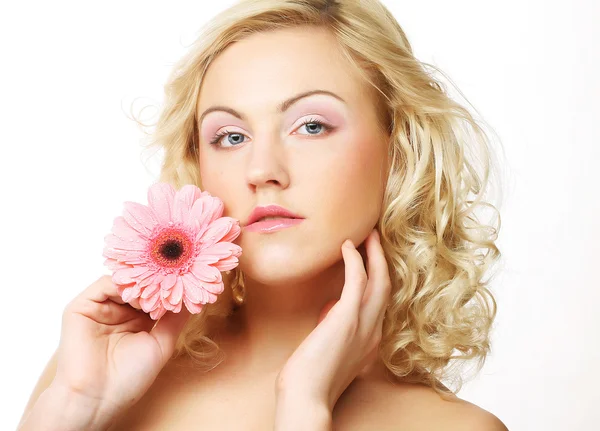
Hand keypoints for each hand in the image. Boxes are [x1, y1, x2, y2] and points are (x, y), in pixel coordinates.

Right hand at [51, 275, 191, 423]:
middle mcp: (118, 311)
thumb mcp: (161, 344)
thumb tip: (191, 296)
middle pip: (139, 285)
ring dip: (142, 283)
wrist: (96, 397)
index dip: (169, 288)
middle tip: (175, 275)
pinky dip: (123, 284)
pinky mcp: (81, 307)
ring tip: (158, 289)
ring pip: (124, 282)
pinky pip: (104, 285)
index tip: (188, 280)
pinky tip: (138, 293)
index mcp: (136, 320)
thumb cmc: (129, 377)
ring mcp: (100, 307)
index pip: (154, 294)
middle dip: (157, 281)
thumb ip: (174, 320)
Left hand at [275, 229, 391, 411]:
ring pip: (379, 281)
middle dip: (381, 260)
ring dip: (374, 254)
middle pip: (386, 287)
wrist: (306, 399)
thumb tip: (329, 311)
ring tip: (367, 234)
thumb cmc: (310, 378)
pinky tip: (347, 246)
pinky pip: (358, 281)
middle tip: (374, 238)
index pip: (380, 302)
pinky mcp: (347, 318)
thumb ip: (335, 330)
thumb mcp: (330, 349)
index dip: (378, 277)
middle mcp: (374, 332)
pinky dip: (355, 260)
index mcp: (370, 340)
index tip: (371, 259)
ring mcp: (364, 325)